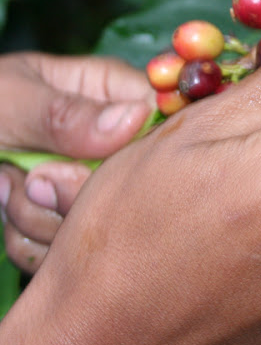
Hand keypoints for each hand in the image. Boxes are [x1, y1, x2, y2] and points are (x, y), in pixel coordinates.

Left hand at [0, 52, 153, 272]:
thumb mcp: (4, 100)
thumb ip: (66, 113)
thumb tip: (135, 119)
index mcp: (107, 92)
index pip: (161, 118)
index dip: (141, 150)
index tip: (96, 168)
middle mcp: (108, 139)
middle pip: (139, 182)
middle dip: (76, 191)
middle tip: (31, 178)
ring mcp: (85, 182)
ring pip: (104, 224)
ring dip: (41, 216)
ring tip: (3, 185)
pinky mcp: (62, 219)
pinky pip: (69, 252)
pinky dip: (28, 242)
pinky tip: (3, 206)